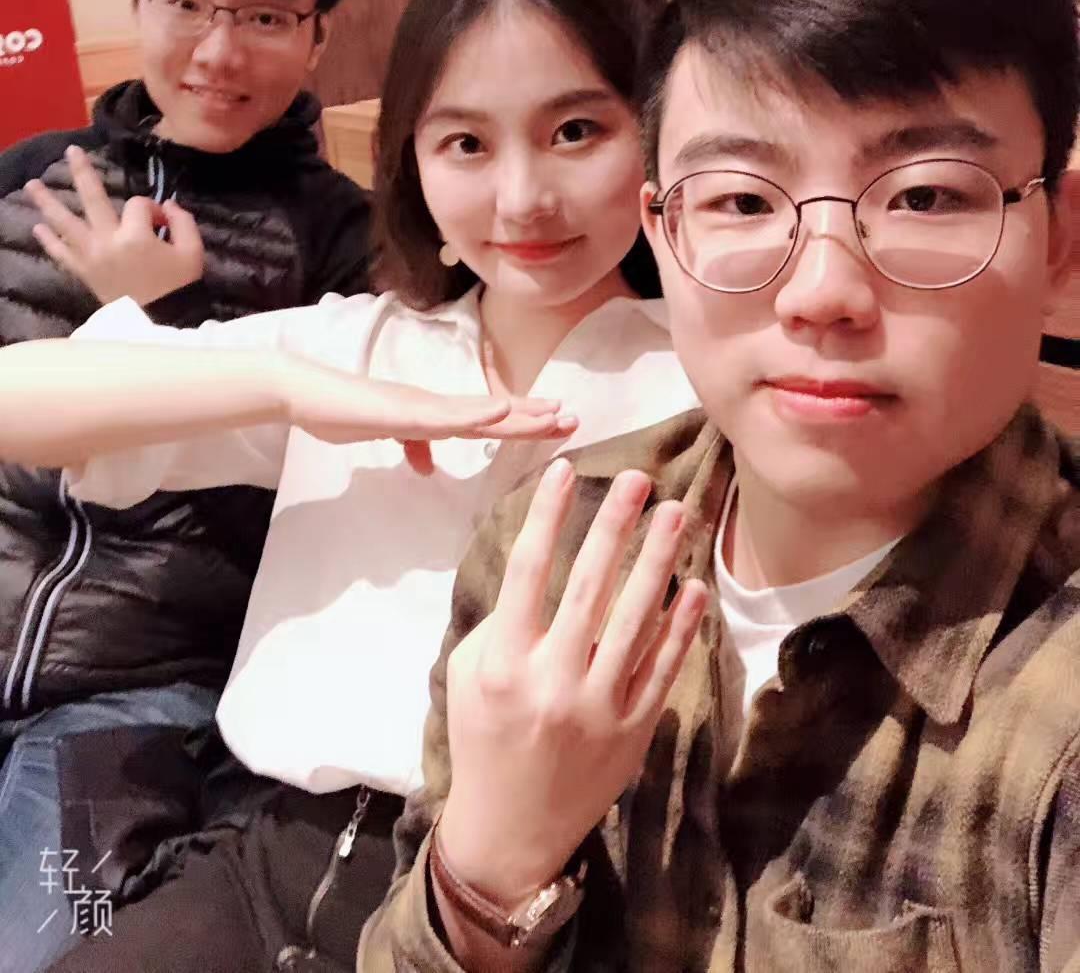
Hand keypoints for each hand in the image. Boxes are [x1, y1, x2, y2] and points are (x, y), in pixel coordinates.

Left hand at [26, 146, 203, 305]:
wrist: (161, 320)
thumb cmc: (179, 285)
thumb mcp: (193, 250)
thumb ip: (182, 220)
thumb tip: (166, 204)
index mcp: (136, 235)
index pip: (140, 204)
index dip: (153, 208)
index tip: (162, 221)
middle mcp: (108, 241)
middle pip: (92, 198)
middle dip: (82, 172)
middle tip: (70, 151)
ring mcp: (91, 257)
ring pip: (65, 224)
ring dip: (48, 203)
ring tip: (32, 185)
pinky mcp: (84, 272)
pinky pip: (61, 254)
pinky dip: (49, 241)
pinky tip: (37, 226)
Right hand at [278, 358, 577, 472]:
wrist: (304, 392)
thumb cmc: (342, 412)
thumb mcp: (384, 436)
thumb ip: (411, 446)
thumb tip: (429, 467)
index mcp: (433, 415)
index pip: (488, 422)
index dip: (523, 423)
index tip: (558, 426)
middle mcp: (434, 406)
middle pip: (494, 414)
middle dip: (535, 418)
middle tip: (576, 419)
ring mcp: (420, 406)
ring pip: (478, 413)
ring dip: (518, 415)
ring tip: (553, 415)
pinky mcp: (401, 410)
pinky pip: (444, 415)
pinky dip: (475, 413)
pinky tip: (501, 412)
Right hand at [437, 459, 708, 908]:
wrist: (510, 830)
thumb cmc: (483, 738)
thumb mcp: (471, 675)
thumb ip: (503, 621)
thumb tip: (544, 565)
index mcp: (505, 662)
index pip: (529, 572)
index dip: (548, 515)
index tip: (566, 469)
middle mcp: (553, 680)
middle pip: (589, 587)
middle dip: (615, 526)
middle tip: (638, 476)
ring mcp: (599, 707)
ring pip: (635, 621)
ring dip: (657, 561)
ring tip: (675, 513)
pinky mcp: (633, 730)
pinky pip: (662, 668)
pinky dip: (679, 627)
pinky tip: (693, 587)